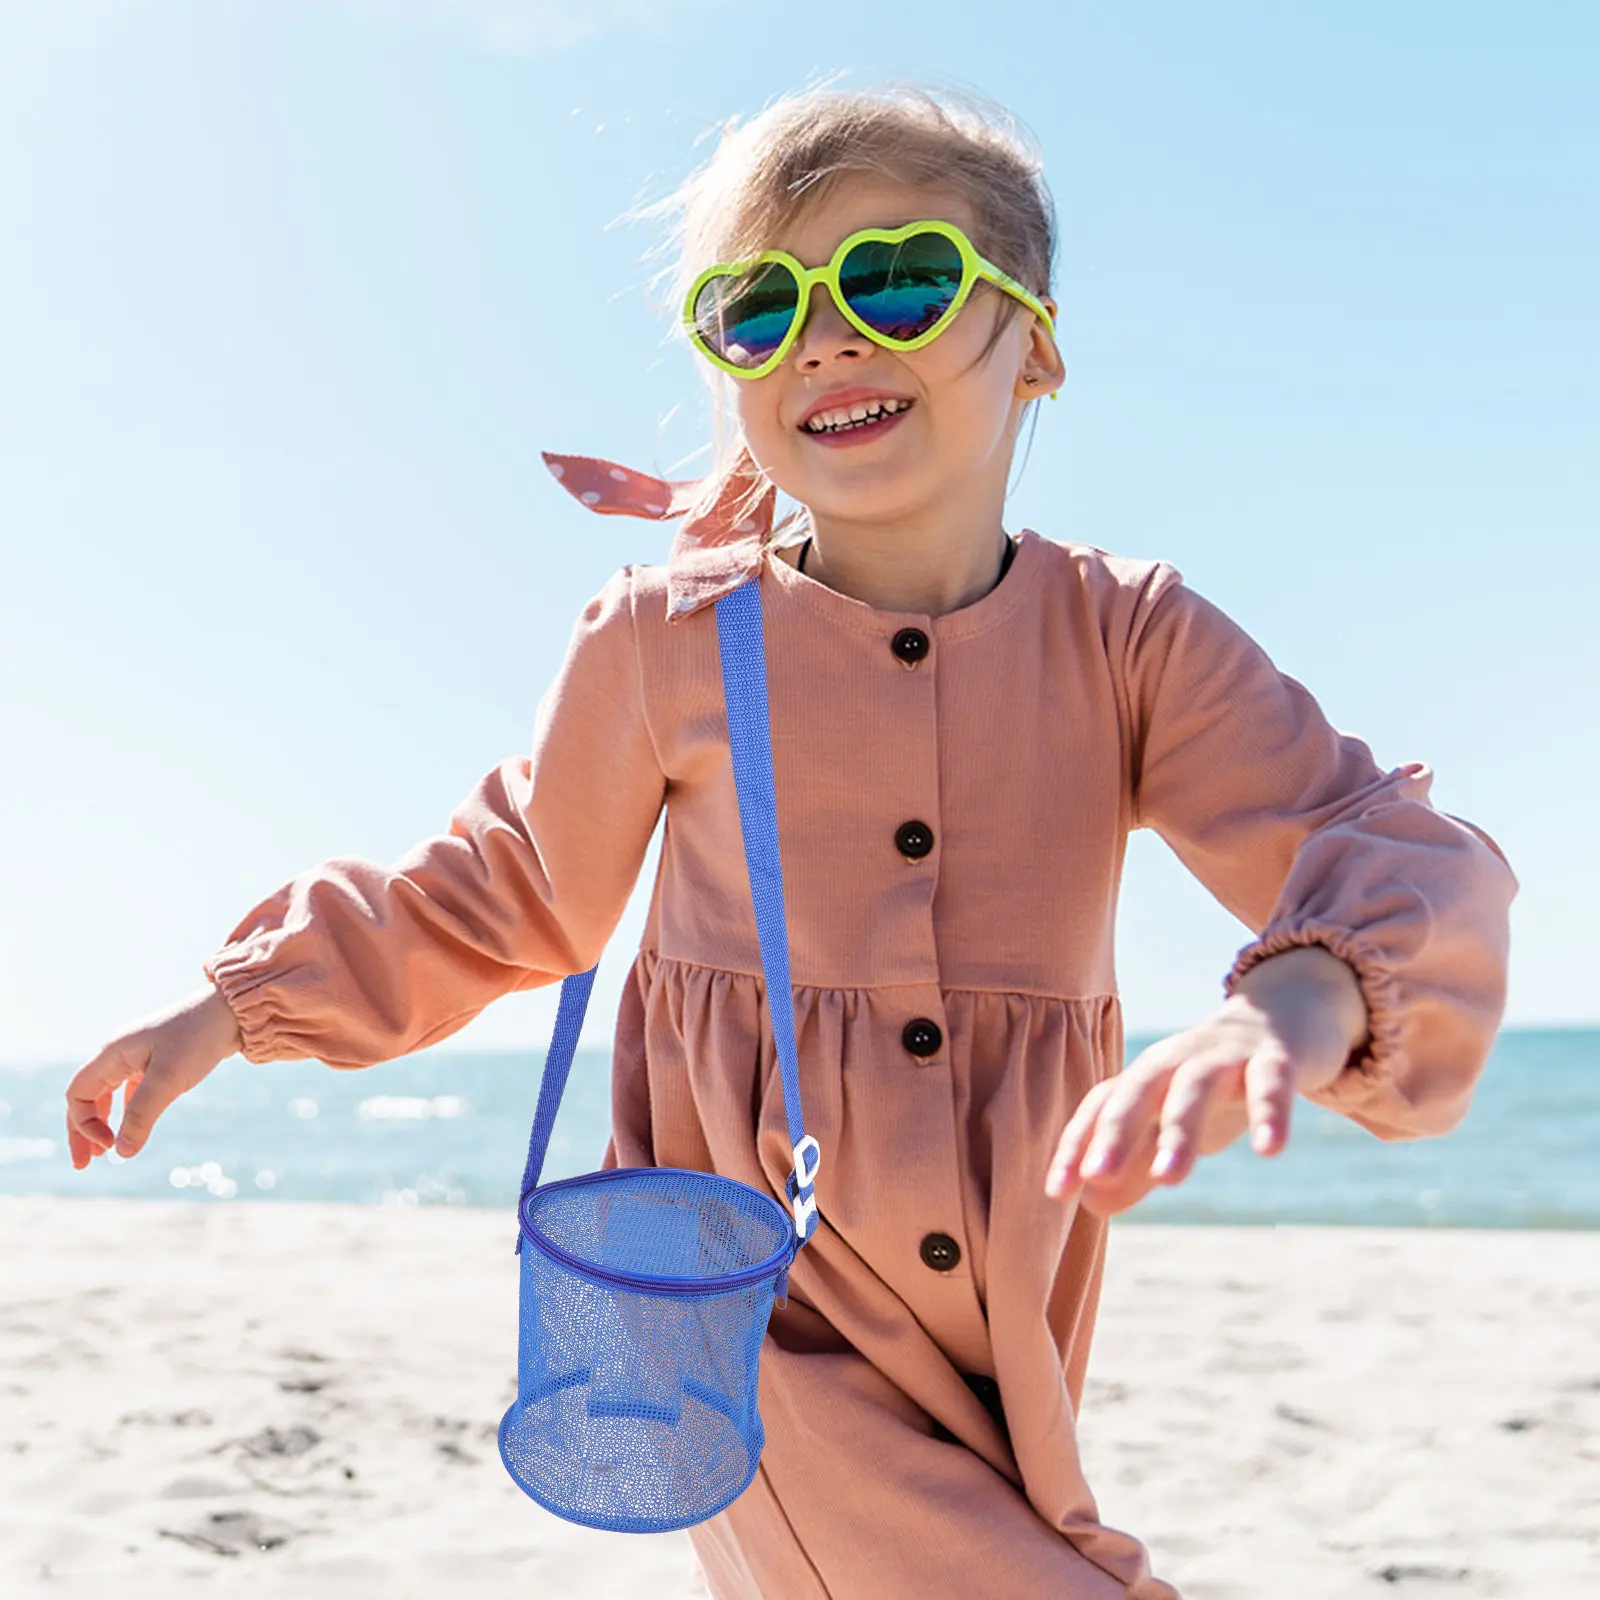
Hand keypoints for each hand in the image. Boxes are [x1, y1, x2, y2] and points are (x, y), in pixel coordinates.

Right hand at [65, 985, 243, 1167]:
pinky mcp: (158, 1059)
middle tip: (84, 1164)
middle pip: (87, 1097)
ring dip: (102, 1122)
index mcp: (113, 1053)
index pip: (78, 1094)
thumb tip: (121, 1151)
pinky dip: (126, 1110)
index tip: (108, 1147)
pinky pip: (130, 1089)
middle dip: (83, 1131)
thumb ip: (141, 1115)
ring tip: (105, 1151)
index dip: (83, 1125)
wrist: (234, 1011)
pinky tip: (133, 1127)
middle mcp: (120, 1053)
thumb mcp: (168, 1079)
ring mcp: (138, 1055)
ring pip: (108, 1093)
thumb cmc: (199, 1038)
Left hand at [1044, 945, 1367, 1217]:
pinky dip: (1270, 1112)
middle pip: (1137, 1088)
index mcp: (1146, 1078)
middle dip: (1115, 1130)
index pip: (1101, 1106)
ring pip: (1195, 1086)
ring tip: (1169, 1179)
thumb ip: (1135, 1162)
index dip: (1077, 1145)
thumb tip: (1090, 1204)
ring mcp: (1225, 1056)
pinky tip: (1270, 1149)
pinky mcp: (1275, 1057)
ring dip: (1180, 1130)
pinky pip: (1270, 1082)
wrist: (1284, 1017)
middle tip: (1097, 1174)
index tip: (1057, 1191)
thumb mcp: (1172, 1122)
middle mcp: (1177, 1061)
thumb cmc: (1215, 1083)